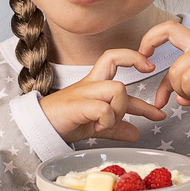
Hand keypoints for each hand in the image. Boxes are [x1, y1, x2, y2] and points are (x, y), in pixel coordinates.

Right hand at [39, 50, 168, 144]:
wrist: (39, 127)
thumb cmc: (65, 121)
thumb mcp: (96, 125)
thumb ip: (116, 127)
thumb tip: (135, 133)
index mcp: (94, 83)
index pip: (113, 57)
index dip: (132, 57)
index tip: (150, 67)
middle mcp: (90, 84)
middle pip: (116, 69)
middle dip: (133, 91)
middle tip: (148, 107)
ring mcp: (83, 93)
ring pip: (116, 89)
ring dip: (119, 110)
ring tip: (108, 124)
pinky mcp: (77, 105)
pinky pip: (104, 109)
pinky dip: (107, 122)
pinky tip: (99, 128)